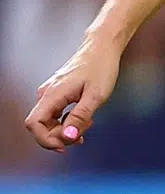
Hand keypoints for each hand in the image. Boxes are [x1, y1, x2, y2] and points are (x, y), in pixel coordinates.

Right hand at [23, 34, 122, 153]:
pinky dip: (68, 122)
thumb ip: (80, 117)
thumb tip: (68, 137)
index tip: (66, 145)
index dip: (45, 139)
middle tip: (82, 136)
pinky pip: (56, 114)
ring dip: (66, 130)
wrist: (102, 48)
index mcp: (52, 95)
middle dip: (60, 136)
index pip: (33, 124)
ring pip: (49, 121)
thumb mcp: (96, 96)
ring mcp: (51, 93)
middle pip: (41, 126)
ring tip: (87, 125)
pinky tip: (84, 121)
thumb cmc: (101, 68)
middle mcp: (46, 94)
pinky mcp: (58, 93)